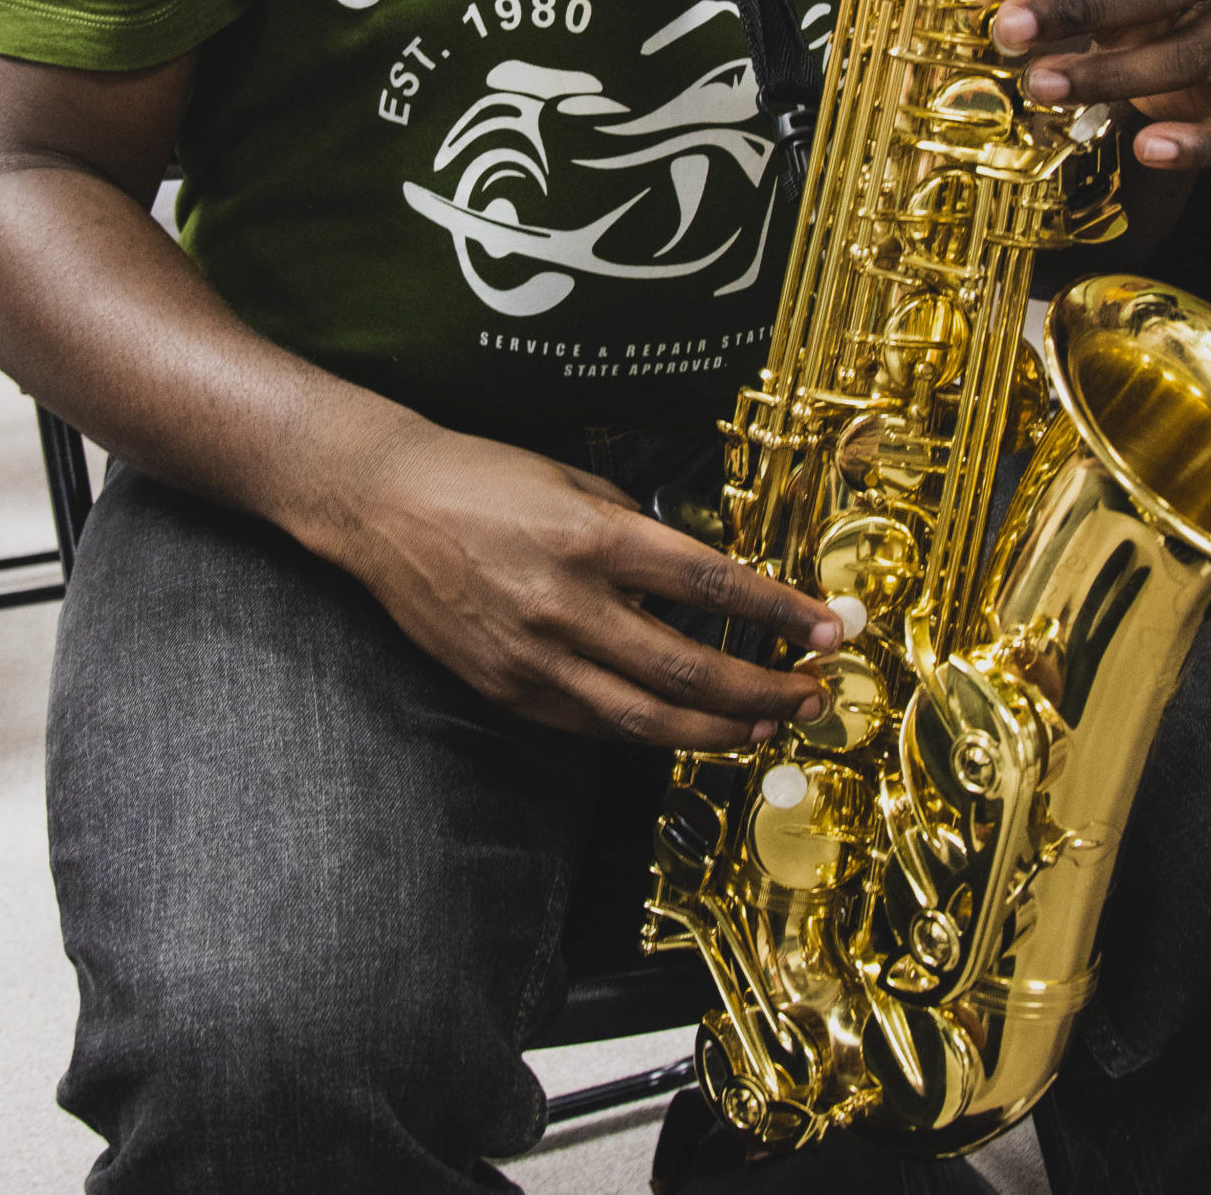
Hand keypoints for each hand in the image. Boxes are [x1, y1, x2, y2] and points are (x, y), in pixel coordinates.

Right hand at [349, 415, 841, 749]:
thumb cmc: (483, 478)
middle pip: (689, 667)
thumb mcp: (575, 481)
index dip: (778, 614)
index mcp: (593, 538)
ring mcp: (534, 655)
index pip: (712, 585)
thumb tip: (700, 580)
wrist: (385, 504)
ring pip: (645, 717)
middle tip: (810, 695)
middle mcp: (567, 603)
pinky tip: (684, 727)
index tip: (825, 631)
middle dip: (762, 688)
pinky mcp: (507, 689)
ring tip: (764, 727)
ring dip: (717, 729)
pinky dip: (648, 731)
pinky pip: (593, 724)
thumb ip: (638, 534)